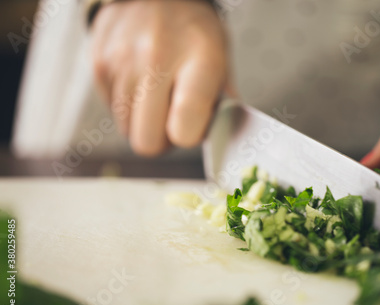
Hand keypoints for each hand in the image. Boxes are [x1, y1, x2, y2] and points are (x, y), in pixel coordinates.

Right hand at [91, 0, 229, 155]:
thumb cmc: (193, 32)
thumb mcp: (221, 58)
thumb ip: (222, 102)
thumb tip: (223, 139)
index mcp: (199, 60)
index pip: (184, 128)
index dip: (188, 138)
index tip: (193, 127)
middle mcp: (157, 59)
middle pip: (147, 142)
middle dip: (162, 140)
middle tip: (172, 121)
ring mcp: (123, 62)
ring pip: (127, 131)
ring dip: (144, 123)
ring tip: (158, 95)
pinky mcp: (100, 64)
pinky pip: (112, 111)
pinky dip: (128, 106)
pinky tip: (141, 82)